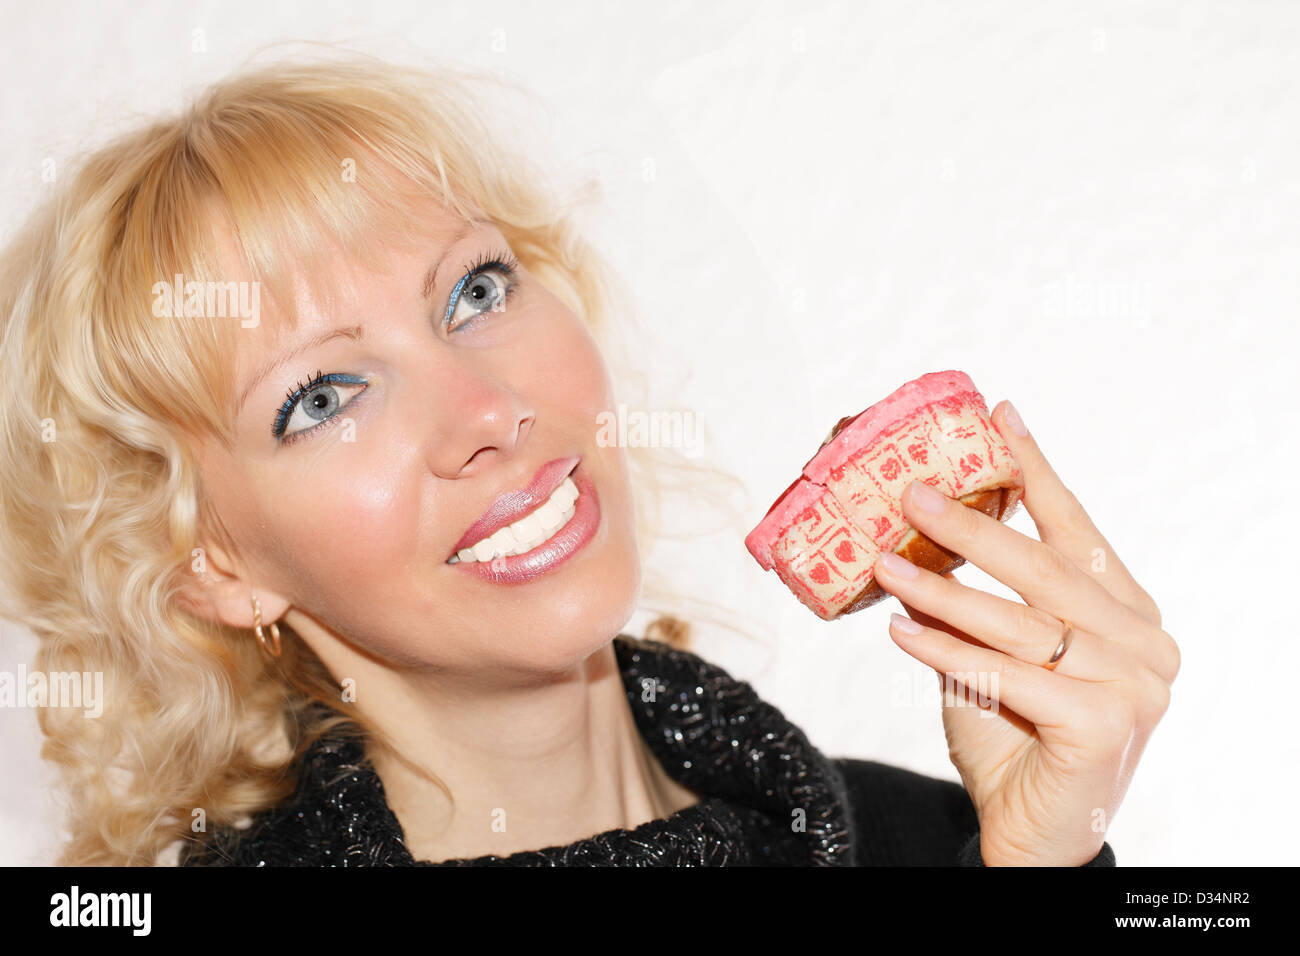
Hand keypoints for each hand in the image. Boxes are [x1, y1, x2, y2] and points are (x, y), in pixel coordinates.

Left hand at [871, 400, 1178, 865]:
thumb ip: (975, 598)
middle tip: (911, 492)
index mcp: (1128, 612)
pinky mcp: (1105, 723)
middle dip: (971, 524)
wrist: (1032, 832)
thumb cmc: (1014, 737)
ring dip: (941, 590)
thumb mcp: (992, 652)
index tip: (999, 416)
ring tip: (884, 563)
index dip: (1036, 471)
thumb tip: (915, 531)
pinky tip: (900, 632)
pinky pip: (1010, 673)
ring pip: (1019, 620)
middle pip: (1044, 568)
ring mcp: (1135, 683)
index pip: (1077, 530)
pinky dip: (949, 652)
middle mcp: (1145, 641)